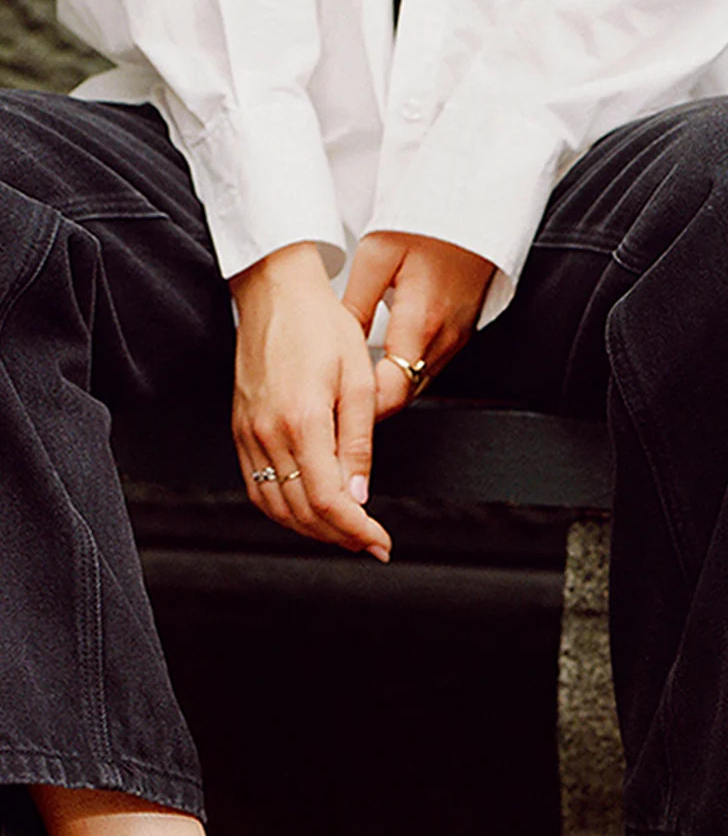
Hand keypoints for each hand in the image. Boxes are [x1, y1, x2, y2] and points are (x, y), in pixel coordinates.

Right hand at [230, 243, 391, 560]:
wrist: (276, 292)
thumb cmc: (321, 327)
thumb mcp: (358, 382)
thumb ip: (358, 445)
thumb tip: (359, 497)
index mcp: (302, 422)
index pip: (330, 501)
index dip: (358, 531)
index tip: (381, 542)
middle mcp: (268, 433)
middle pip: (303, 512)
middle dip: (340, 536)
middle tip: (370, 543)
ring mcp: (248, 434)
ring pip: (277, 507)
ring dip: (312, 529)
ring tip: (344, 532)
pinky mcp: (239, 430)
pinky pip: (258, 487)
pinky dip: (285, 510)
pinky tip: (310, 511)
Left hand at [343, 233, 495, 420]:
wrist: (472, 209)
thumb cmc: (428, 223)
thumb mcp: (376, 257)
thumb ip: (356, 306)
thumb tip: (337, 342)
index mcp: (420, 321)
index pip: (392, 389)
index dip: (365, 406)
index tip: (340, 406)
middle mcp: (443, 339)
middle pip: (405, 394)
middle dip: (373, 403)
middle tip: (340, 403)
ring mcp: (455, 340)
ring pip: (418, 384)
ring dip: (389, 389)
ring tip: (357, 386)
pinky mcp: (460, 334)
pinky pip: (429, 367)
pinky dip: (405, 373)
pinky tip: (385, 364)